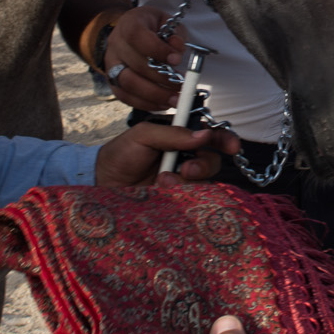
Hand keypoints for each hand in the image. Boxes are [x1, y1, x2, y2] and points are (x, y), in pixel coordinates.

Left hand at [95, 122, 238, 187]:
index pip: (209, 136)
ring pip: (203, 182)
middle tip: (187, 169)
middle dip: (204, 164)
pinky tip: (161, 190)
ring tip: (162, 181)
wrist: (102, 183)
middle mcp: (184, 159)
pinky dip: (180, 193)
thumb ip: (172, 133)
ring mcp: (180, 181)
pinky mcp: (177, 200)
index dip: (224, 139)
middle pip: (211, 161)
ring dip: (186, 181)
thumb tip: (204, 135)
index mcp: (179, 138)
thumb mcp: (143, 135)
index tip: (231, 146)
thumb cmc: (120, 155)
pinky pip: (192, 199)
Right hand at [104, 8, 184, 110]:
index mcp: (129, 24)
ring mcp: (111, 65)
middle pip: (135, 64)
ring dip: (155, 94)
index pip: (137, 36)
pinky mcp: (113, 82)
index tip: (176, 60)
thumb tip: (177, 49)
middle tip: (182, 85)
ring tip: (175, 99)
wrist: (131, 35)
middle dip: (161, 78)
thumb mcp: (167, 22)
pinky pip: (126, 97)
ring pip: (128, 83)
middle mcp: (116, 44)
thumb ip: (175, 34)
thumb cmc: (153, 29)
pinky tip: (164, 104)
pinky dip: (147, 103)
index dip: (157, 49)